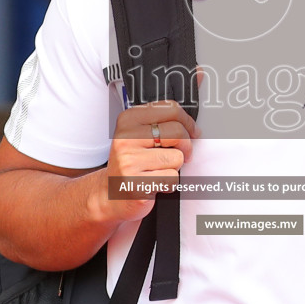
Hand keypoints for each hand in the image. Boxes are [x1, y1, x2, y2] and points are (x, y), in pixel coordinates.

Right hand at [100, 101, 198, 223]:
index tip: (192, 132)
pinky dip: (169, 184)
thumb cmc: (132, 164)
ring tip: (158, 171)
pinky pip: (172, 178)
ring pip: (177, 157)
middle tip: (181, 154)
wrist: (111, 194)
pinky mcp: (136, 183)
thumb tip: (193, 127)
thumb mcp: (139, 136)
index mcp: (128, 120)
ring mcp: (129, 161)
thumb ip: (162, 125)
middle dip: (186, 146)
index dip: (188, 122)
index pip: (170, 109)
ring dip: (174, 167)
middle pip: (177, 132)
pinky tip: (155, 183)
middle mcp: (126, 138)